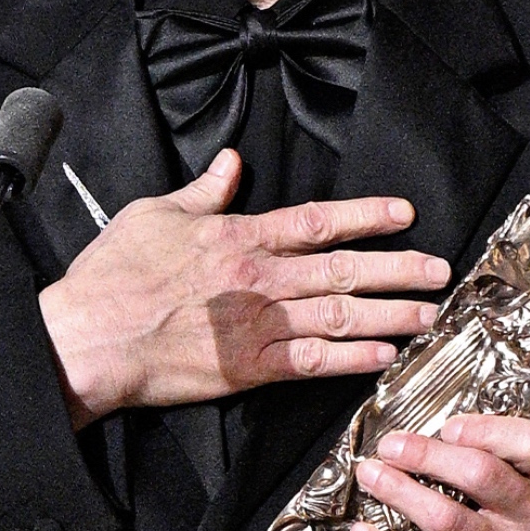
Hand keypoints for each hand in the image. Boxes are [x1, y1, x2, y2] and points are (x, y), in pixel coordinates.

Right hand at [38, 148, 449, 427]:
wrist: (90, 337)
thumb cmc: (114, 274)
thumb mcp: (156, 213)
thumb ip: (203, 190)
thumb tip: (230, 162)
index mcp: (239, 237)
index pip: (317, 221)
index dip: (365, 216)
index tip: (403, 214)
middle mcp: (259, 279)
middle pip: (343, 270)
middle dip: (397, 268)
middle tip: (439, 269)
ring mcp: (257, 325)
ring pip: (339, 316)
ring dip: (389, 313)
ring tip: (427, 313)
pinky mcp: (247, 368)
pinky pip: (312, 362)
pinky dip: (351, 359)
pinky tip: (383, 355)